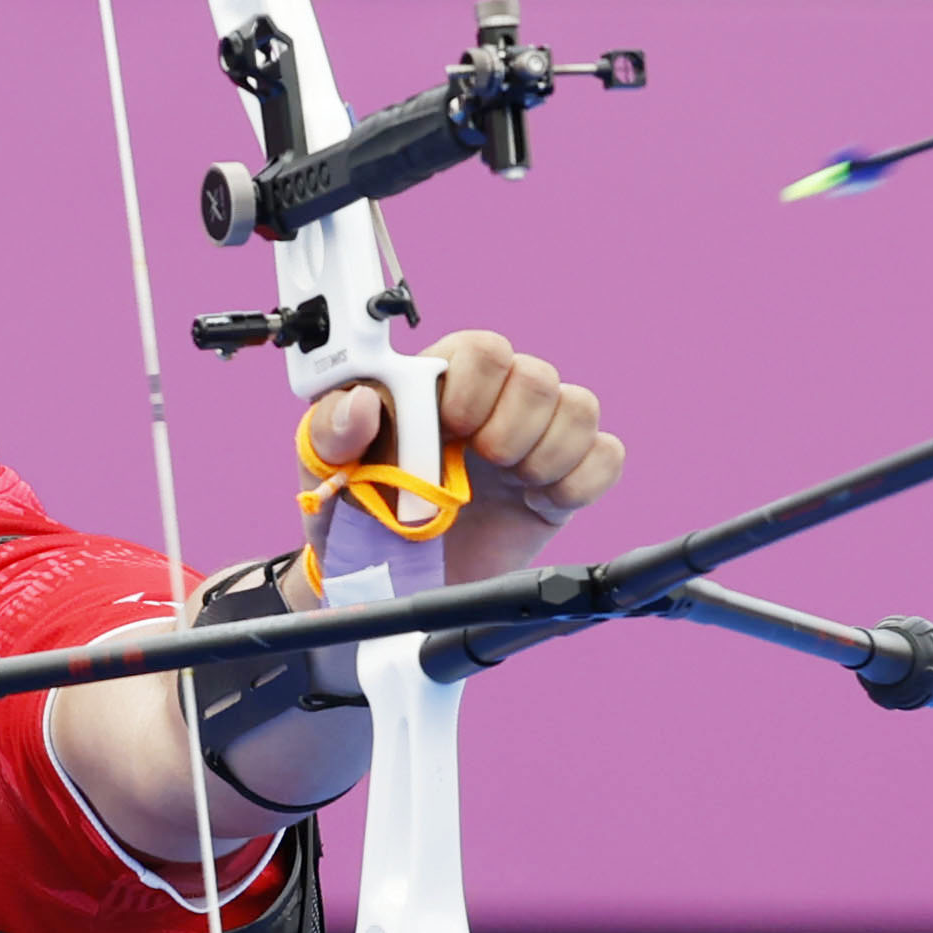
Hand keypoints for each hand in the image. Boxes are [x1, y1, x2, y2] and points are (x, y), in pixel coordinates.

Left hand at [304, 329, 624, 585]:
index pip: (484, 349)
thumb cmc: (355, 511)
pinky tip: (539, 501)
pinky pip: (606, 457)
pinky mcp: (561, 486)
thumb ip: (332, 428)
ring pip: (581, 408)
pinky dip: (580, 480)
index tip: (449, 427)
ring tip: (511, 483)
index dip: (475, 387)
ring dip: (548, 452)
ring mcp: (531, 443)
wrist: (385, 583)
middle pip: (539, 376)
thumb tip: (363, 403)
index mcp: (439, 384)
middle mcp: (492, 405)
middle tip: (481, 462)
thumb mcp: (325, 469)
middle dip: (512, 426)